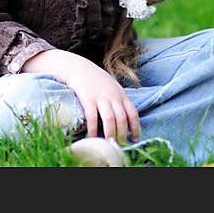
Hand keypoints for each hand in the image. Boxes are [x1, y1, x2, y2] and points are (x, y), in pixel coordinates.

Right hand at [21, 49, 140, 143]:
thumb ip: (118, 100)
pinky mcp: (87, 98)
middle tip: (120, 145)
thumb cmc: (95, 79)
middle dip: (122, 134)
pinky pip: (92, 117)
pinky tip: (92, 136)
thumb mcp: (112, 86)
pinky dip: (93, 129)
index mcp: (121, 94)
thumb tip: (125, 118)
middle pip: (122, 119)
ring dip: (111, 134)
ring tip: (109, 144)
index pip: (133, 113)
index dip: (136, 128)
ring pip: (110, 119)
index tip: (135, 139)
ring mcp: (100, 97)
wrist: (78, 67)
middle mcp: (113, 96)